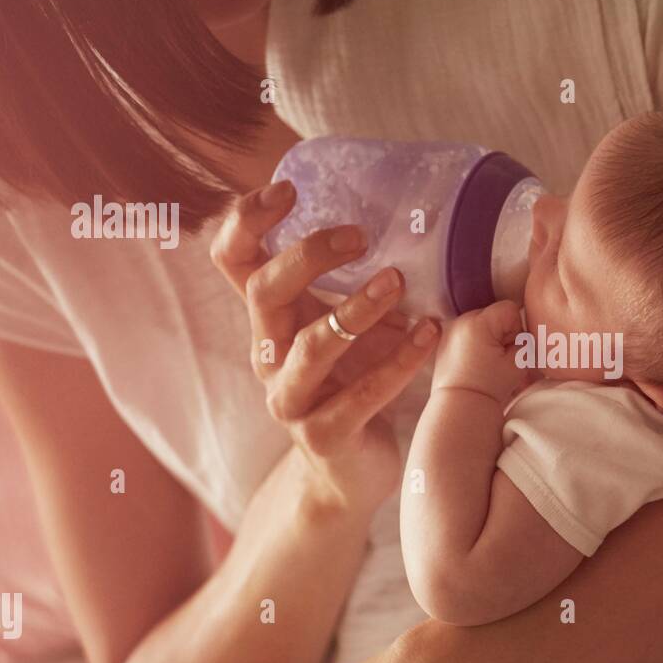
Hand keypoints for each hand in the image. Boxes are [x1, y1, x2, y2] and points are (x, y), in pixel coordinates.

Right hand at [210, 181, 440, 512]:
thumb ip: (359, 282)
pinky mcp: (323, 435)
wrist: (350, 474)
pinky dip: (398, 363)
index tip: (288, 189)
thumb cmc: (354, 384)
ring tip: (398, 283)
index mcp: (269, 319)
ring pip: (309, 346)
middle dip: (309, 255)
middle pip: (264, 290)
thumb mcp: (352, 325)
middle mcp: (268, 354)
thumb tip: (415, 220)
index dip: (246, 220)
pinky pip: (360, 396)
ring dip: (356, 310)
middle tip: (361, 236)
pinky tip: (430, 334)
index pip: (232, 259)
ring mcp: (290, 398)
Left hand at [432, 300, 532, 403]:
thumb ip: (524, 341)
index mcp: (478, 322)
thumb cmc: (490, 386)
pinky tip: (475, 362)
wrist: (460, 405)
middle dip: (502, 333)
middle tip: (499, 358)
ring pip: (481, 323)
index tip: (508, 350)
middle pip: (494, 314)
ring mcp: (450, 329)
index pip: (509, 309)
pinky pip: (468, 332)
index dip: (516, 329)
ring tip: (487, 362)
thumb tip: (521, 334)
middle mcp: (461, 320)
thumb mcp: (519, 362)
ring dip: (489, 337)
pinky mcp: (444, 340)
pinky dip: (475, 342)